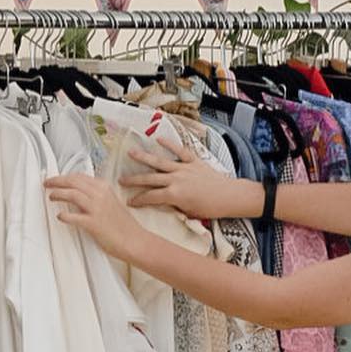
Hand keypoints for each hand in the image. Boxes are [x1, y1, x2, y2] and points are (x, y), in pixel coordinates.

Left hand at [45, 175, 147, 265]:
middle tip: (47, 183)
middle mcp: (100, 195)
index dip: (65, 177)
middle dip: (57, 181)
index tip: (56, 179)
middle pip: (73, 182)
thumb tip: (79, 193)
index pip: (80, 177)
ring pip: (72, 194)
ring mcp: (97, 208)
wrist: (135, 241)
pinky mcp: (93, 223)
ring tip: (51, 196)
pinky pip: (74, 216)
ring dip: (58, 194)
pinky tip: (60, 216)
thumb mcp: (111, 202)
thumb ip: (97, 195)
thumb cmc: (124, 225)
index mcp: (104, 188)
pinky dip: (64, 215)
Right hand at [120, 134, 251, 219]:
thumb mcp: (188, 213)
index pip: (150, 197)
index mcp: (173, 194)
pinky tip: (158, 138)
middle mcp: (175, 179)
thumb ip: (173, 207)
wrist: (229, 196)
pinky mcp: (194, 161)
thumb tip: (162, 204)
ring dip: (144, 157)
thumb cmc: (210, 208)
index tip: (129, 201)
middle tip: (120, 179)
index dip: (138, 200)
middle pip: (150, 179)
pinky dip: (169, 144)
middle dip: (133, 180)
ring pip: (160, 162)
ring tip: (130, 152)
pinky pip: (179, 151)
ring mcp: (184, 168)